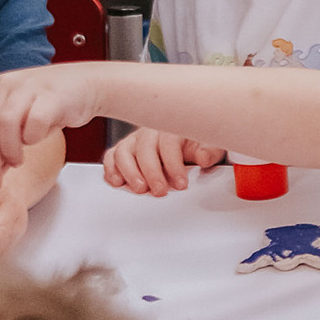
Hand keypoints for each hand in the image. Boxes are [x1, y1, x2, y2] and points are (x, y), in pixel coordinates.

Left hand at [0, 62, 99, 193]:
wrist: (84, 86)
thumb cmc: (48, 107)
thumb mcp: (16, 122)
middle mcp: (4, 85)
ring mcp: (27, 87)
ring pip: (5, 125)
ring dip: (9, 151)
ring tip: (17, 162)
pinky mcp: (50, 95)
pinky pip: (35, 122)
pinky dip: (33, 137)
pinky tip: (36, 141)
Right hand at [104, 127, 222, 196]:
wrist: (183, 140)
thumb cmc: (193, 144)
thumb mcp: (207, 146)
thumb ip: (208, 152)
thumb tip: (203, 157)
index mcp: (171, 128)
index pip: (168, 143)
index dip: (174, 165)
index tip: (181, 184)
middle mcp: (149, 133)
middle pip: (144, 148)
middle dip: (152, 172)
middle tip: (160, 191)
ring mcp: (134, 141)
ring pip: (123, 152)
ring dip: (130, 172)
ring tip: (140, 189)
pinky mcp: (123, 151)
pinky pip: (111, 157)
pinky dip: (111, 170)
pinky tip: (118, 182)